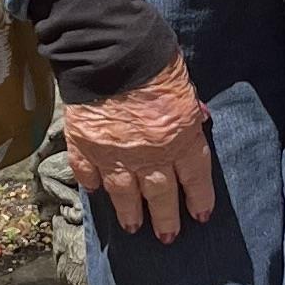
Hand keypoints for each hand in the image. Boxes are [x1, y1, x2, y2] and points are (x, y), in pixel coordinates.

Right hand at [62, 58, 217, 241]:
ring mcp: (114, 154)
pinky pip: (88, 173)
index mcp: (180, 138)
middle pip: (161, 195)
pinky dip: (92, 183)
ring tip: (133, 227)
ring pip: (124, 194)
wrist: (109, 48)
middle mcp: (149, 155)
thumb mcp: (185, 84)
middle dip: (166, 218)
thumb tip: (198, 119)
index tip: (200, 216)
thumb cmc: (153, 59)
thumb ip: (190, 109)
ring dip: (130, 213)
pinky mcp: (84, 145)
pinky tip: (95, 192)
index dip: (198, 199)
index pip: (194, 178)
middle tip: (168, 237)